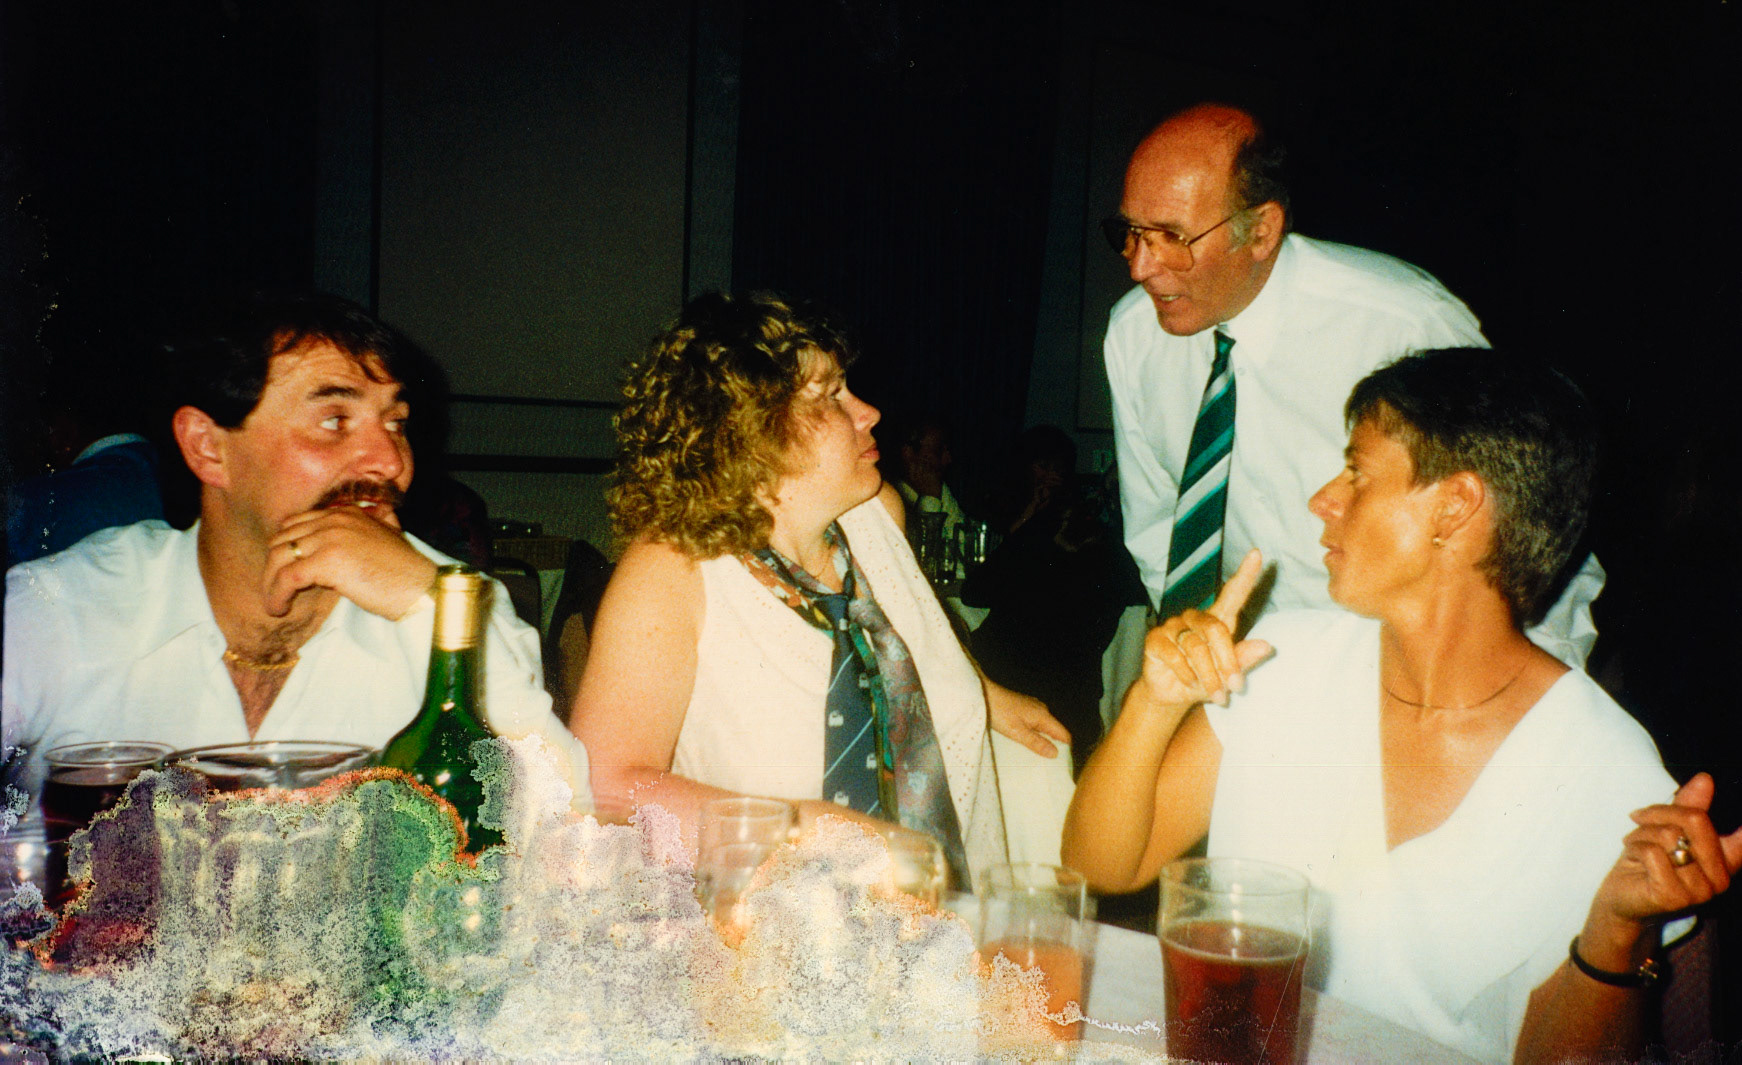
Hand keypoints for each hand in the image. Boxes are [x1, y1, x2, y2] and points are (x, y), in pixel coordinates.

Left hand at [264, 504, 438, 618]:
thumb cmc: (406, 571)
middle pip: (281, 540)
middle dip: (273, 567)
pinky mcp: (326, 561)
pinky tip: (280, 608)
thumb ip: (375, 523)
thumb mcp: (389, 536)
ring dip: (270, 584)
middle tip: (278, 591)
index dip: (285, 549)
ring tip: (275, 604)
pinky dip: (276, 595)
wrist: (421, 588)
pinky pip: (286, 577)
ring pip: (279, 559)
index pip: (295, 524)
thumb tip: (373, 519)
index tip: (285, 572)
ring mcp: (329, 538)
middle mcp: (333, 519)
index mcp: (345, 513)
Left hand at [986, 681, 1069, 757]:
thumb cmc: (999, 712)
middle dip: (1052, 746)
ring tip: (1035, 756)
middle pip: (1054, 731)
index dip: (1065, 748)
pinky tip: (1023, 741)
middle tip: (1046, 764)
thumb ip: (1036, 743)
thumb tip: (1055, 753)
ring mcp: (1031, 708)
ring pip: (1043, 727)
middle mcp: (1041, 710)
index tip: (1061, 764)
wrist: (983, 695)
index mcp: (1043, 715)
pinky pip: (1033, 723)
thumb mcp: (1017, 732)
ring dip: (1040, 740)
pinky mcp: (1022, 708)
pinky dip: (1031, 733)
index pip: (1063, 734)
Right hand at [1138, 549, 1272, 709]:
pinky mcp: (1155, 640)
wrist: (1172, 695)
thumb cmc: (1205, 680)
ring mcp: (1173, 627)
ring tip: (1216, 695)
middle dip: (1228, 661)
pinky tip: (1189, 683)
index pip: (1233, 594)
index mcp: (1217, 620)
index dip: (1245, 575)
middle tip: (1235, 687)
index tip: (1257, 554)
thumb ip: (1245, 659)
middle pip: (1216, 629)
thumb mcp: (1228, 674)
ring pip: (1195, 647)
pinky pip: (1175, 655)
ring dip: (1209, 675)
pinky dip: (1186, 674)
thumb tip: (1267, 646)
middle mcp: (1195, 618)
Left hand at [1593, 773, 1741, 927]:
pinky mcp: (1674, 897)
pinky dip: (1635, 846)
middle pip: (1697, 820)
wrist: (1621, 899)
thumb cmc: (1647, 862)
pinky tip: (1632, 857)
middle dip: (1661, 811)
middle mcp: (1720, 879)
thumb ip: (1689, 806)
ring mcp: (1699, 891)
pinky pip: (1653, 852)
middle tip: (1638, 817)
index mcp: (1725, 860)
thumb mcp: (1668, 828)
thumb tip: (1705, 778)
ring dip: (1642, 833)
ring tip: (1634, 844)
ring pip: (1670, 835)